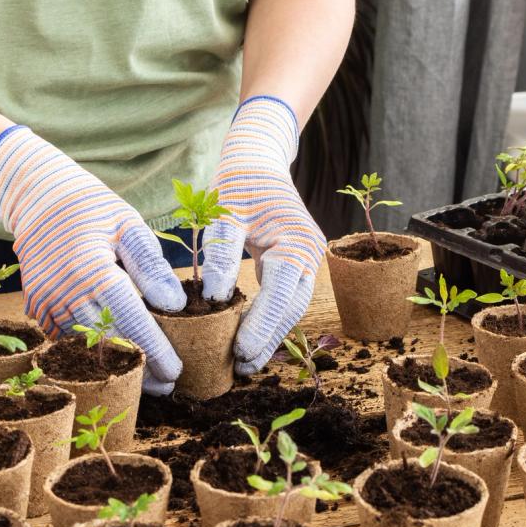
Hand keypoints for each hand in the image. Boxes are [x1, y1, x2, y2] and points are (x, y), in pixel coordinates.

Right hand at [0, 126, 185, 394]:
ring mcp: (45, 302)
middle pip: (107, 342)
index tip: (175, 371)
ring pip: (84, 347)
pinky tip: (113, 360)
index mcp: (91, 269)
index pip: (130, 320)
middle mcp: (64, 291)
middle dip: (137, 368)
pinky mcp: (36, 307)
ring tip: (145, 379)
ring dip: (114, 365)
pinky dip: (90, 351)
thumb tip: (175, 306)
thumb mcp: (128, 224)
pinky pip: (65, 339)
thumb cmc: (93, 208)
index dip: (153, 349)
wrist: (38, 197)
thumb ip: (152, 266)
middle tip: (165, 385)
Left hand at [202, 96, 325, 375]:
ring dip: (270, 336)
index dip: (262, 326)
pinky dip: (269, 320)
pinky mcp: (295, 263)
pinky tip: (250, 340)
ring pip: (291, 307)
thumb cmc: (239, 180)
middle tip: (241, 368)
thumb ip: (220, 251)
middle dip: (268, 339)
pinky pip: (285, 298)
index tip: (240, 352)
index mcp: (297, 241)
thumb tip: (215, 298)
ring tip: (244, 364)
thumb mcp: (224, 209)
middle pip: (291, 307)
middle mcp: (310, 254)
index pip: (281, 293)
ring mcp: (307, 260)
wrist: (258, 158)